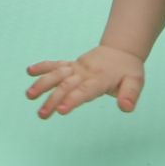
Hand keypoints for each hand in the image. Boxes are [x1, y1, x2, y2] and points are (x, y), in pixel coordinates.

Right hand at [25, 46, 145, 117]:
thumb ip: (130, 95)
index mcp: (100, 80)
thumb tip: (126, 108)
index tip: (61, 110)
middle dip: (53, 100)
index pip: (84, 91)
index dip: (73, 100)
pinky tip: (29, 71)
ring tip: (29, 95)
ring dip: (42, 84)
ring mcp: (77, 68)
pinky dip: (43, 66)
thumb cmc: (128, 71)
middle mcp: (85, 73)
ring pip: (57, 74)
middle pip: (66, 86)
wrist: (121, 51)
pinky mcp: (72, 65)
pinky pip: (56, 64)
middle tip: (42, 114)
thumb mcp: (135, 82)